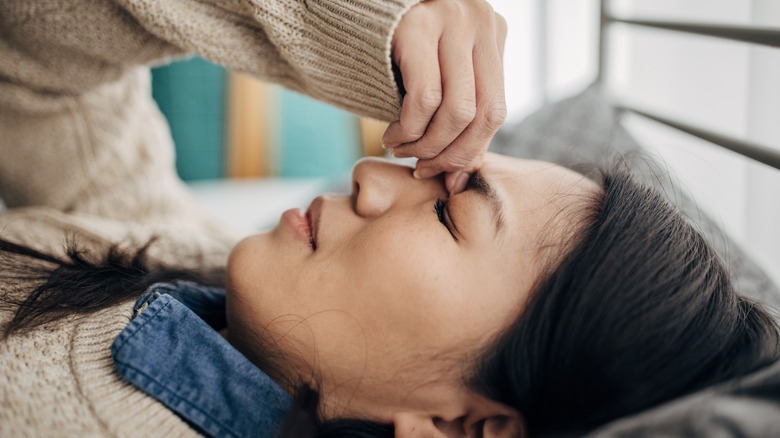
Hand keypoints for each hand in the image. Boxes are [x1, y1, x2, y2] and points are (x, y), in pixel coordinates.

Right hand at [383, 0, 506, 193]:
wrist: (350, 10)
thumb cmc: (395, 52)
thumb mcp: (439, 79)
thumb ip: (458, 120)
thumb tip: (461, 178)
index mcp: (492, 33)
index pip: (496, 110)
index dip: (470, 152)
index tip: (446, 174)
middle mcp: (479, 21)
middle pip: (481, 112)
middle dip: (450, 154)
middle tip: (421, 168)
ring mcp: (450, 20)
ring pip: (456, 110)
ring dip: (426, 145)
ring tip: (402, 150)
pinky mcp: (416, 26)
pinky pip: (424, 98)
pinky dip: (409, 129)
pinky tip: (391, 135)